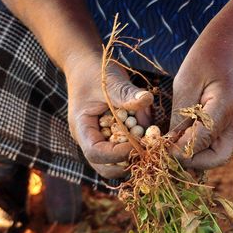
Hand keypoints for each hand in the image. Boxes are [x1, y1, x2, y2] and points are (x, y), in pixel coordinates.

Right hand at [66, 55, 152, 178]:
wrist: (88, 65)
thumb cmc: (95, 71)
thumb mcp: (111, 80)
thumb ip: (127, 93)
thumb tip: (147, 99)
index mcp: (83, 128)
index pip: (96, 153)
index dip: (118, 154)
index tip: (139, 144)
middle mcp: (90, 139)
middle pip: (106, 167)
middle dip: (128, 162)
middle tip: (149, 150)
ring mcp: (101, 140)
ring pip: (118, 163)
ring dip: (136, 155)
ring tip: (150, 136)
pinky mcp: (113, 137)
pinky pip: (127, 149)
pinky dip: (139, 144)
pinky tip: (148, 128)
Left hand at [168, 37, 232, 169]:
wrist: (229, 45)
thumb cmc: (205, 59)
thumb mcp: (185, 85)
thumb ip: (180, 117)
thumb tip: (169, 145)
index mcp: (226, 107)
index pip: (202, 141)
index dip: (181, 150)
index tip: (162, 149)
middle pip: (218, 158)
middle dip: (193, 161)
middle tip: (169, 154)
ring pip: (219, 155)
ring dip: (197, 156)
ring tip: (174, 147)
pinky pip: (218, 145)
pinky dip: (201, 148)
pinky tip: (184, 139)